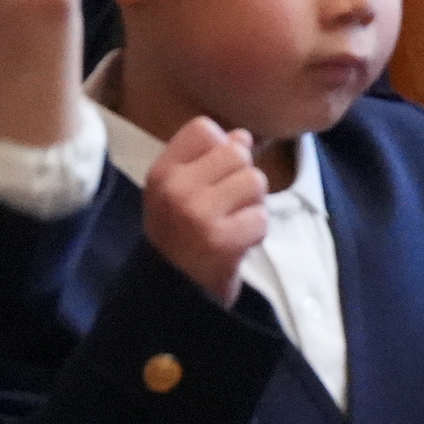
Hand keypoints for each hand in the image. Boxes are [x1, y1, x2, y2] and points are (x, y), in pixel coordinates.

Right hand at [144, 117, 272, 303]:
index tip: (213, 177)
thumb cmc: (182, 238)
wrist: (172, 295)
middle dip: (242, 179)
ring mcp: (196, 214)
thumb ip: (210, 160)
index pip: (204, 128)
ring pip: (255, 181)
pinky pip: (261, 217)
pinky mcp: (220, 240)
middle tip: (226, 208)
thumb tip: (243, 137)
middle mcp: (175, 189)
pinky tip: (236, 245)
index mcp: (162, 172)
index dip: (220, 148)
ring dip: (252, 206)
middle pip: (237, 152)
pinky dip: (256, 233)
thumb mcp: (182, 193)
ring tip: (232, 225)